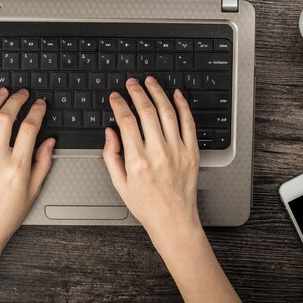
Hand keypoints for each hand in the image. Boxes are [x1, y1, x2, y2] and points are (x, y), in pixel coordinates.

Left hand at [0, 88, 54, 265]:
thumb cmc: (6, 215)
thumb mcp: (33, 191)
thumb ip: (42, 163)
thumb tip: (48, 141)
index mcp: (17, 168)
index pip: (29, 128)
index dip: (37, 111)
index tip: (40, 104)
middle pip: (5, 118)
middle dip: (16, 100)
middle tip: (23, 93)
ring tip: (3, 93)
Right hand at [102, 76, 200, 241]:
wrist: (173, 220)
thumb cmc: (146, 205)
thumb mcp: (120, 184)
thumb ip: (111, 155)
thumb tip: (110, 132)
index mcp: (137, 160)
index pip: (126, 121)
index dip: (119, 104)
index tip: (115, 97)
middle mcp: (158, 153)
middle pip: (146, 111)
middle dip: (136, 92)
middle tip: (131, 83)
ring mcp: (178, 151)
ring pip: (167, 111)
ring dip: (157, 93)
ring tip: (150, 82)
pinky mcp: (192, 152)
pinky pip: (188, 122)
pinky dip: (182, 105)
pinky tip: (176, 95)